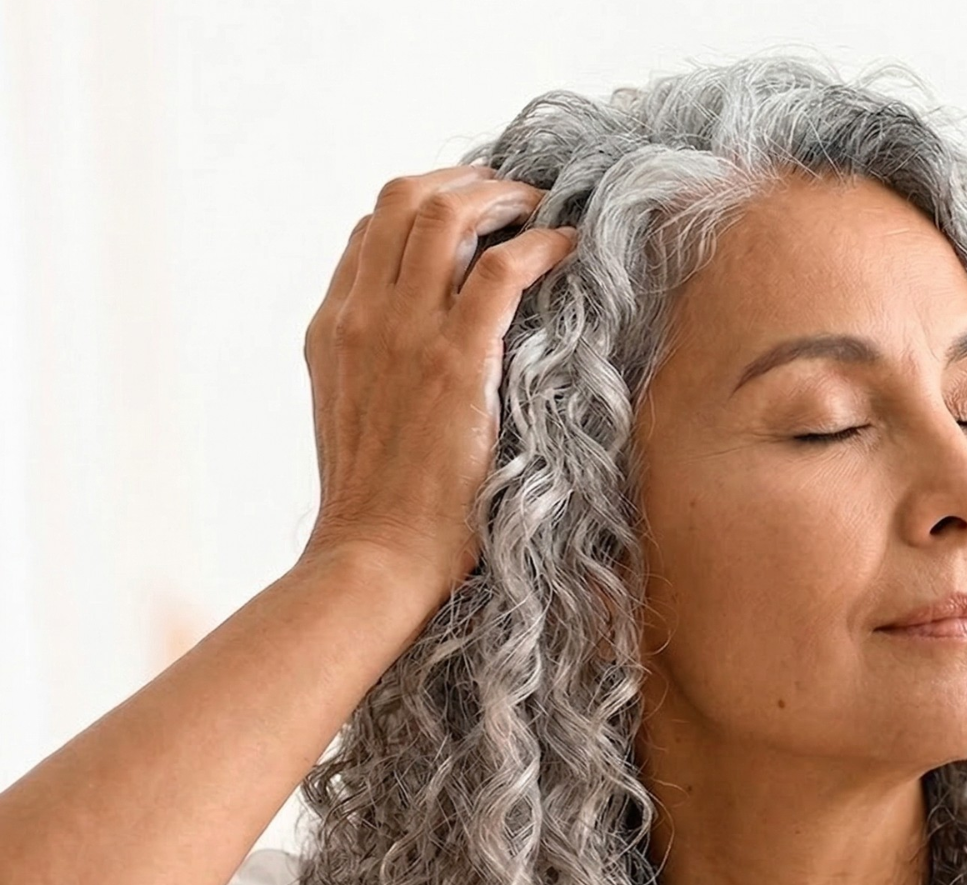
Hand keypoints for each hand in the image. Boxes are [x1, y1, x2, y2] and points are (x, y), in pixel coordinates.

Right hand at [301, 162, 577, 597]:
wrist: (375, 556)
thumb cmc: (379, 510)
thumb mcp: (355, 422)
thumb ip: (377, 372)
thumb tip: (421, 357)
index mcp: (332, 329)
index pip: (372, 231)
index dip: (425, 205)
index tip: (471, 214)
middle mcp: (360, 316)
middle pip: (403, 198)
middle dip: (465, 180)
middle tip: (513, 193)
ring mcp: (404, 333)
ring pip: (446, 214)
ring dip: (502, 196)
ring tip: (541, 208)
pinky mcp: (456, 362)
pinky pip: (500, 271)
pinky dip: (539, 244)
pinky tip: (568, 246)